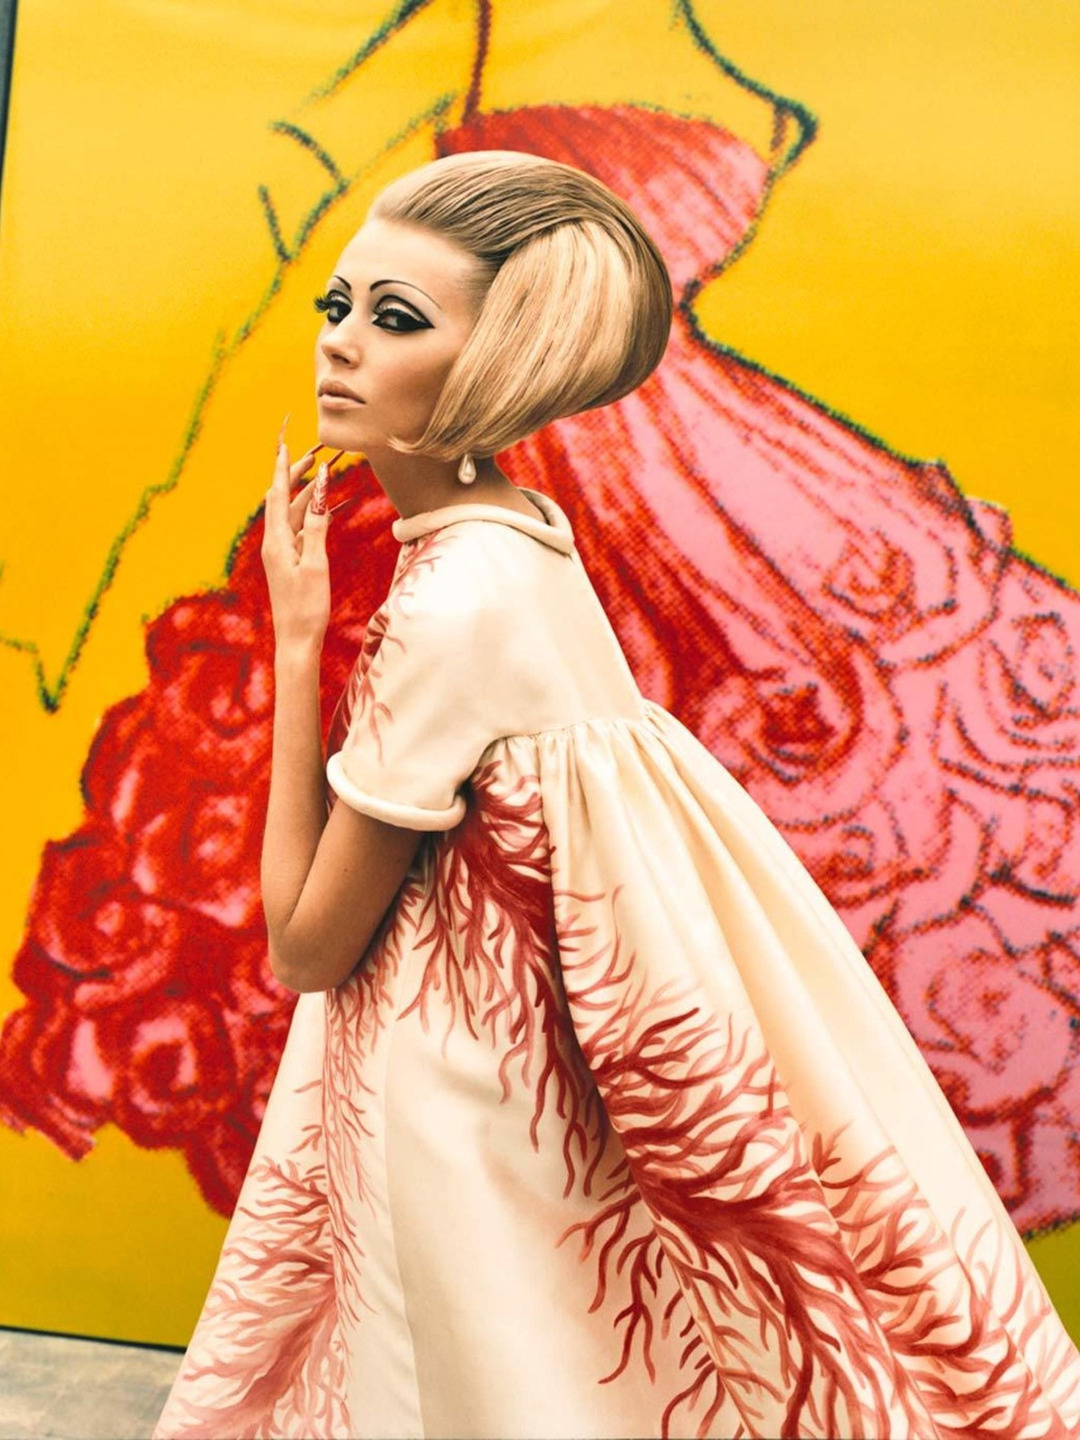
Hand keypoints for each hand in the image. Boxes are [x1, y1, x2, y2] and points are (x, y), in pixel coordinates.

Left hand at [261, 427, 331, 650]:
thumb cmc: (307, 607)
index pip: (277, 494)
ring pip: (289, 514)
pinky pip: (296, 530)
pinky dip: (307, 514)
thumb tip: (319, 490)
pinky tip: (318, 509)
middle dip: (294, 475)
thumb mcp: (315, 564)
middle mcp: (274, 544)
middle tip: (313, 455)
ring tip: (320, 475)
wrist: (297, 640)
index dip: (283, 468)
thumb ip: (317, 526)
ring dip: (303, 494)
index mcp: (277, 541)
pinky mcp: (288, 562)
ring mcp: (280, 553)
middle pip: (281, 500)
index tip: (286, 444)